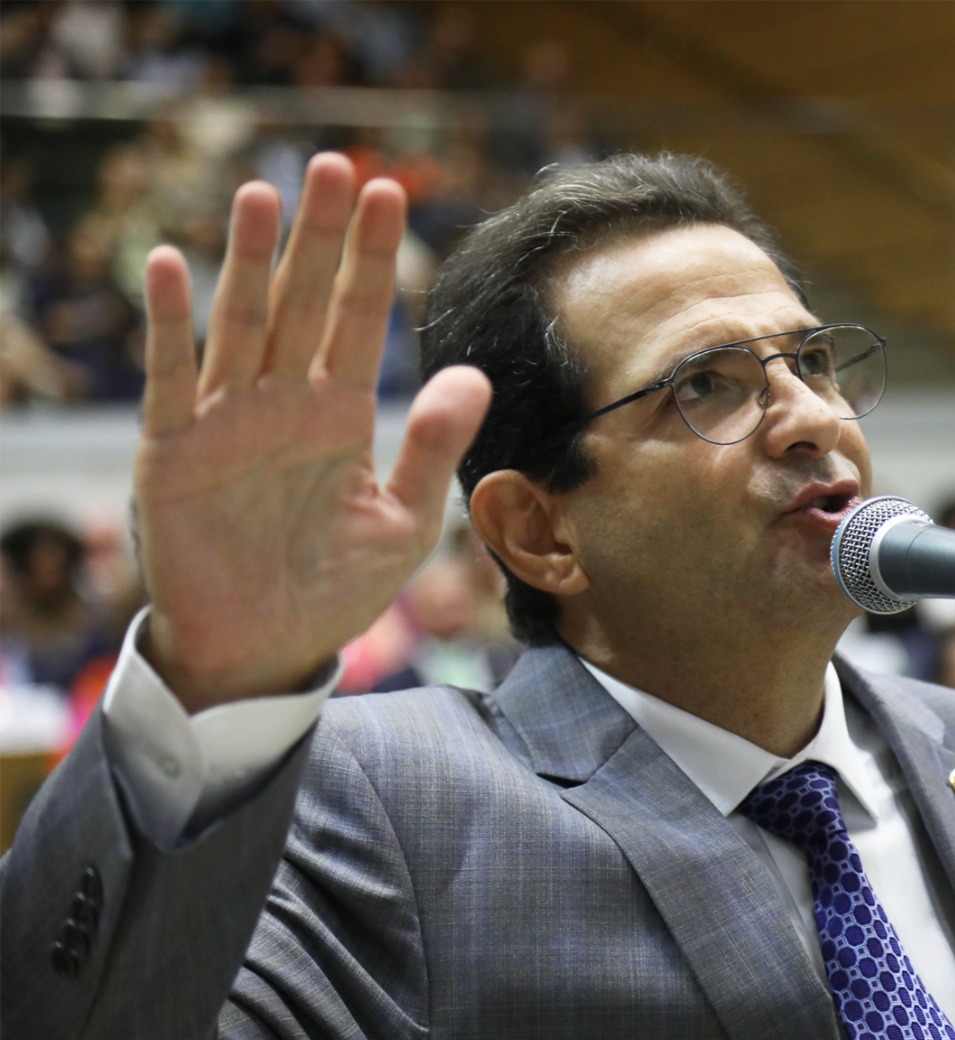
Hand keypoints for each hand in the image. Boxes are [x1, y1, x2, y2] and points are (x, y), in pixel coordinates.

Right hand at [136, 153, 489, 710]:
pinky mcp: (174, 452)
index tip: (388, 193)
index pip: (359, 319)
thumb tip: (475, 374)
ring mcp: (226, 422)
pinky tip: (172, 264)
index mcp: (339, 415)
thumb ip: (433, 447)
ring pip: (242, 324)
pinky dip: (171, 326)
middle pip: (303, 303)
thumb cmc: (332, 589)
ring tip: (263, 194)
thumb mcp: (401, 520)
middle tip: (335, 165)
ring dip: (250, 261)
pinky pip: (172, 379)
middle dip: (319, 237)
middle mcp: (283, 404)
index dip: (371, 259)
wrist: (263, 651)